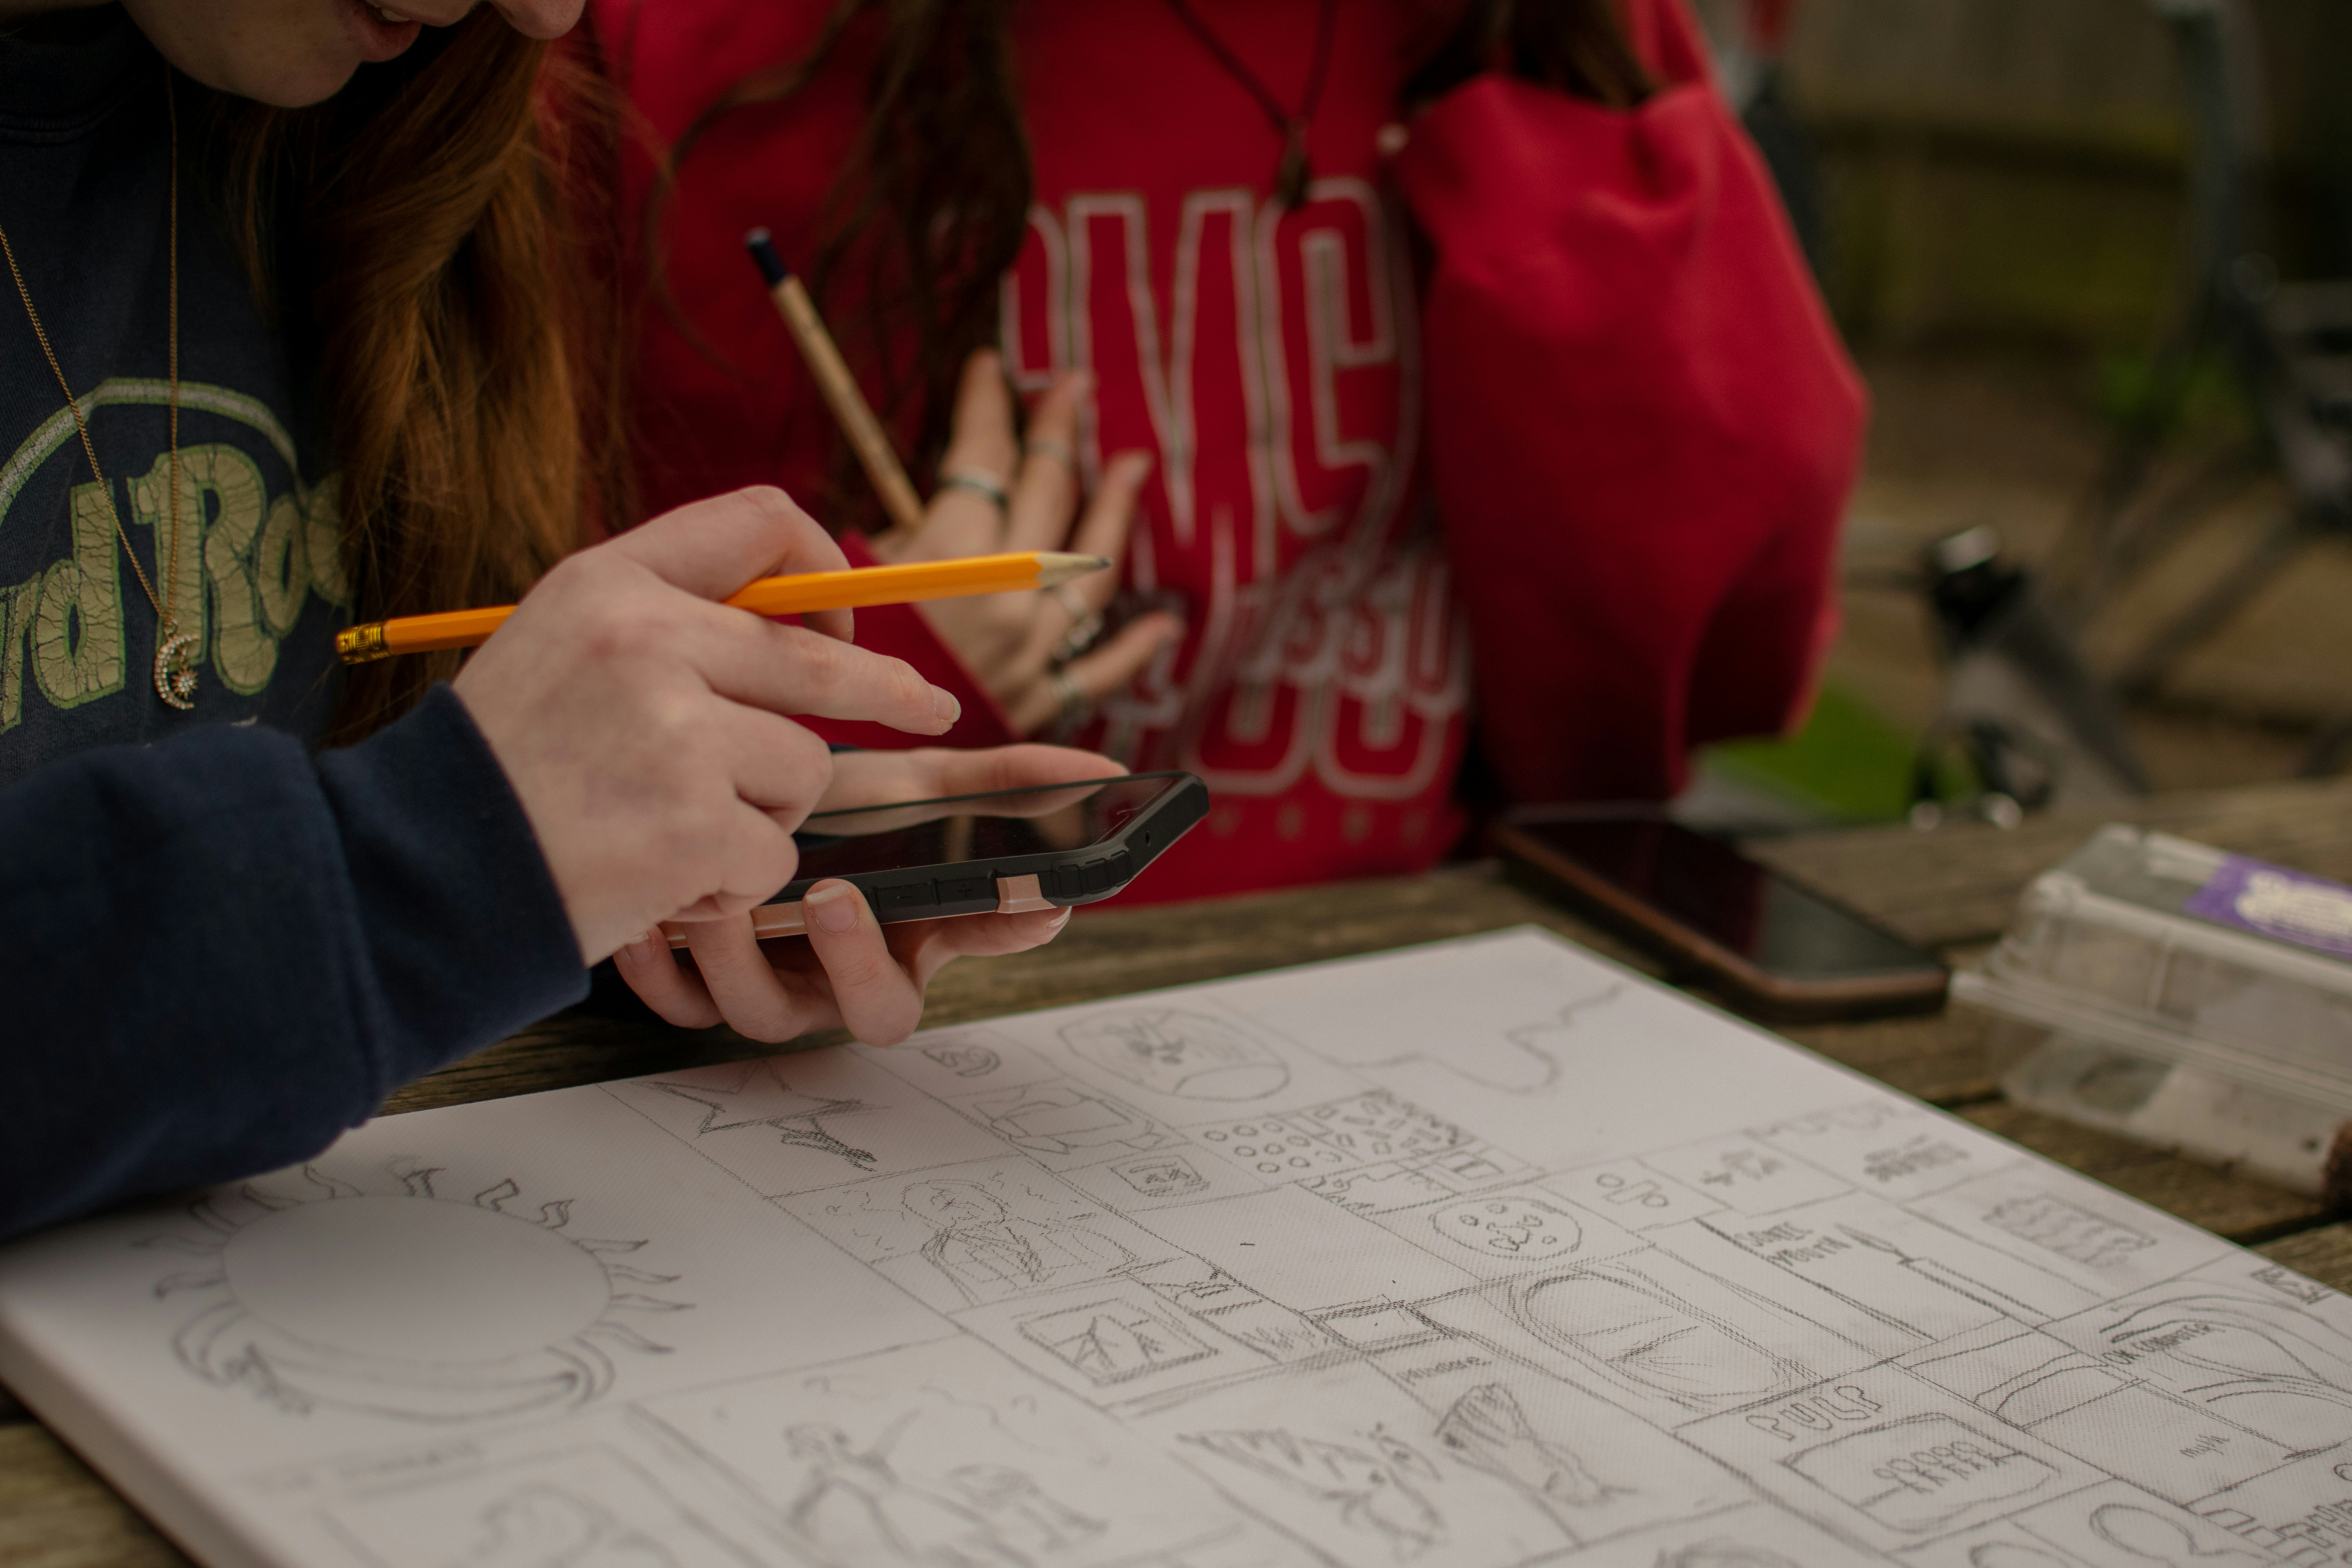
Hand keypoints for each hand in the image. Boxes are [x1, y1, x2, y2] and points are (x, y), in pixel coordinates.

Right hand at [452, 486, 960, 963]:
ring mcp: (675, 731)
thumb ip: (671, 624)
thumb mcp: (563, 649)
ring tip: (671, 830)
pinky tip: (660, 877)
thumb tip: (802, 628)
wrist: (412, 873)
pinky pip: (774, 852)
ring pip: (801, 770)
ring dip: (762, 816)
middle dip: (889, 693)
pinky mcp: (693, 820)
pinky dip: (732, 880)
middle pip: (820, 663)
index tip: (847, 626)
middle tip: (936, 711)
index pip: (762, 524)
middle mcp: (648, 640)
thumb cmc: (501, 770)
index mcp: (612, 582)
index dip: (825, 574)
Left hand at [611, 744, 1117, 1043]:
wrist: (743, 798)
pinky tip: (652, 919)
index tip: (1024, 900)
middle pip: (870, 1012)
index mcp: (914, 945)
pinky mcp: (697, 989)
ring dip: (743, 956)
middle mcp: (847, 982)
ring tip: (722, 894)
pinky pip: (677, 1006)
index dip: (993, 937)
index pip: (978, 952)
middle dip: (855, 960)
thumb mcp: (922, 785)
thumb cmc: (843, 806)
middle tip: (835, 895)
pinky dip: (660, 968)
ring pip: (760, 1012)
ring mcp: (773, 990)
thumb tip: (1108, 772)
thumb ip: (1009, 785)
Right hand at [871, 351, 1182, 734]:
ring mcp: (1030, 648)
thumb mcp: (841, 580)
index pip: (981, 455)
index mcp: (950, 555)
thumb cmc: (825, 666)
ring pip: (1089, 567)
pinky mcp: (1038, 700)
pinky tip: (1163, 625)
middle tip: (1075, 388)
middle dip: (1057, 432)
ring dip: (1113, 509)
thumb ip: (891, 542)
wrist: (840, 766)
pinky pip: (1099, 668)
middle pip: (1045, 494)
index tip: (992, 368)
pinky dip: (1134, 646)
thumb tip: (927, 513)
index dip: (987, 405)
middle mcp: (1004, 594)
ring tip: (1131, 467)